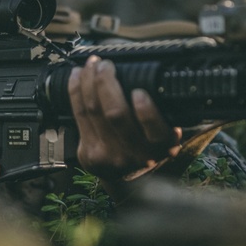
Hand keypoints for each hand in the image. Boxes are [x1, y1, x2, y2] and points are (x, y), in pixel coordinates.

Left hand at [69, 56, 180, 180]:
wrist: (129, 181)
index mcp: (162, 147)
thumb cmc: (150, 148)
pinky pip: (79, 115)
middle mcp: (136, 154)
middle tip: (106, 65)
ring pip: (93, 110)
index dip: (146, 111)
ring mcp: (109, 155)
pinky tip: (79, 76)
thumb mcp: (169, 136)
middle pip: (116, 114)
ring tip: (92, 65)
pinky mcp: (89, 153)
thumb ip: (167, 116)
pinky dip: (76, 91)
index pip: (155, 131)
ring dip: (89, 81)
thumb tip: (160, 82)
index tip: (139, 92)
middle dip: (107, 83)